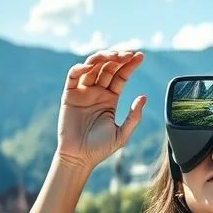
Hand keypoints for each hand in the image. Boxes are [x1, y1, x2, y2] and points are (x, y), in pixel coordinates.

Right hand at [56, 50, 145, 171]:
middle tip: (128, 54)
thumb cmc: (100, 149)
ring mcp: (83, 92)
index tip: (140, 56)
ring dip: (102, 58)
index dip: (130, 65)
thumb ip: (133, 116)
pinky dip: (80, 68)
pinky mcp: (69, 95)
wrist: (79, 158)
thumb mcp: (122, 134)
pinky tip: (90, 65)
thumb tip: (143, 97)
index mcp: (110, 98)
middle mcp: (97, 92)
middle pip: (108, 67)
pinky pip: (73, 76)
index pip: (121, 76)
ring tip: (113, 55)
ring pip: (92, 67)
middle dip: (118, 58)